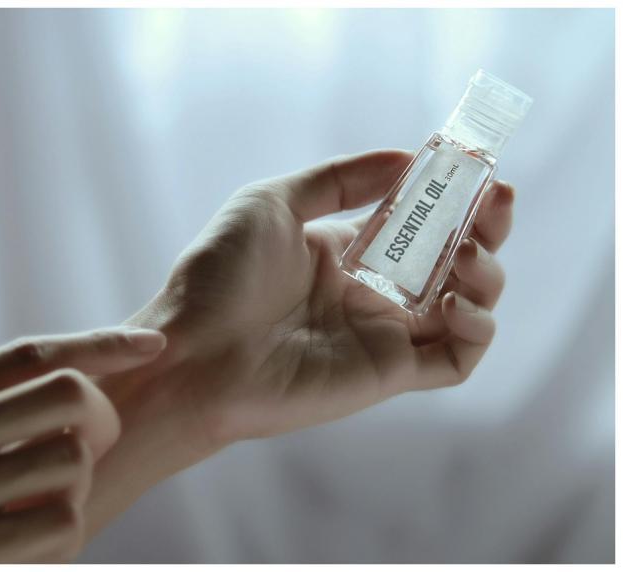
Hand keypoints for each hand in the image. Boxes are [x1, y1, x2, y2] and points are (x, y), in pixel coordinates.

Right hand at [0, 326, 165, 562]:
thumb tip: (30, 376)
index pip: (32, 354)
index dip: (103, 344)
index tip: (151, 344)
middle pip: (69, 397)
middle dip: (99, 413)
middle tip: (89, 436)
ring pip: (72, 464)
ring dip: (78, 479)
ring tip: (51, 493)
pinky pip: (58, 529)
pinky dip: (63, 528)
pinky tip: (35, 533)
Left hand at [125, 149, 512, 444]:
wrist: (193, 354)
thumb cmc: (218, 276)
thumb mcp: (271, 203)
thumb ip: (338, 180)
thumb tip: (404, 158)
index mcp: (343, 252)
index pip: (416, 222)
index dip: (450, 196)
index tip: (473, 165)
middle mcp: (369, 292)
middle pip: (451, 260)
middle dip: (484, 228)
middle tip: (496, 201)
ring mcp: (381, 334)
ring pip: (466, 306)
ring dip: (486, 274)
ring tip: (468, 252)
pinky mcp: (388, 373)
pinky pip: (456, 360)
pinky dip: (477, 330)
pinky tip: (456, 301)